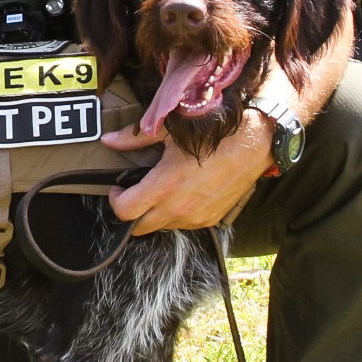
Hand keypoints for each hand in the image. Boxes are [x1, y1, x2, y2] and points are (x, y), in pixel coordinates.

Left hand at [102, 114, 272, 234]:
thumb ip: (135, 138)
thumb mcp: (169, 133)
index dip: (115, 200)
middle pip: (140, 228)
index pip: (124, 211)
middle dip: (132, 212)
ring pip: (162, 226)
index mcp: (164, 187)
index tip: (118, 187)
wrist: (252, 144)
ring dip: (155, 214)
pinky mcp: (210, 220)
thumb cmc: (211, 135)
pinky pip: (184, 225)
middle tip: (135, 191)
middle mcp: (178, 209)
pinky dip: (176, 214)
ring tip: (160, 190)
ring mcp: (195, 218)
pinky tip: (181, 194)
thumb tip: (108, 140)